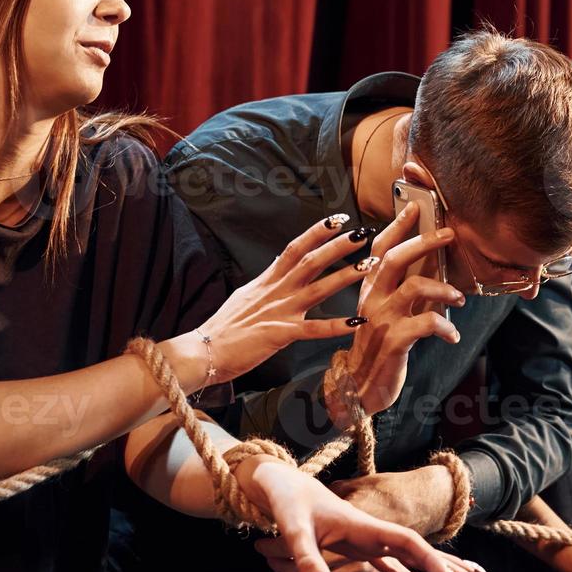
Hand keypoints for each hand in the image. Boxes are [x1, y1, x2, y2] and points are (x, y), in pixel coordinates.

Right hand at [198, 216, 378, 379]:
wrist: (203, 352)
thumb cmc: (224, 329)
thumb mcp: (245, 297)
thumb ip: (266, 284)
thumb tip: (277, 268)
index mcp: (267, 281)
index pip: (295, 248)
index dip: (317, 232)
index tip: (338, 219)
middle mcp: (275, 291)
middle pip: (311, 261)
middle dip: (338, 245)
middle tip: (363, 232)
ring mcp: (279, 311)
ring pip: (318, 288)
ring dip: (345, 276)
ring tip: (368, 265)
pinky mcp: (280, 335)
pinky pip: (314, 329)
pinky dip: (336, 326)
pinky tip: (357, 322)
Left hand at [236, 458, 484, 571]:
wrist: (273, 479)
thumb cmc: (283, 496)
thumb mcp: (291, 526)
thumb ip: (306, 558)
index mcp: (361, 525)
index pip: (404, 543)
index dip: (427, 562)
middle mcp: (369, 533)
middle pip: (417, 552)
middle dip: (449, 566)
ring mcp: (364, 541)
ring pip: (406, 561)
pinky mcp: (353, 546)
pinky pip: (386, 566)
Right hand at [345, 203, 463, 414]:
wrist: (361, 388)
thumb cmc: (380, 347)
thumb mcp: (390, 313)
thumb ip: (408, 291)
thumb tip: (436, 266)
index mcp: (370, 289)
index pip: (380, 249)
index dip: (397, 226)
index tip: (414, 207)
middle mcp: (372, 299)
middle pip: (396, 258)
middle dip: (424, 242)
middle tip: (449, 235)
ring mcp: (381, 319)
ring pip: (415, 286)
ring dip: (444, 288)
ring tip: (459, 299)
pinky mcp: (395, 340)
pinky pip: (427, 323)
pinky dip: (447, 326)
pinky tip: (453, 335)